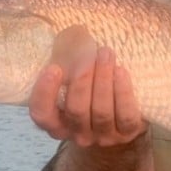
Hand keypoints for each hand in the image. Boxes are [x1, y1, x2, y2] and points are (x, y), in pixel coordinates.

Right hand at [29, 25, 147, 147]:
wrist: (123, 123)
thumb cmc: (92, 97)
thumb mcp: (74, 87)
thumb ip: (68, 70)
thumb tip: (74, 33)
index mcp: (58, 123)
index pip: (42, 115)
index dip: (45, 94)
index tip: (53, 68)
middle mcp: (78, 134)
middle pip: (77, 110)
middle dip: (82, 80)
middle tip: (88, 53)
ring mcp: (103, 137)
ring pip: (101, 111)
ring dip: (103, 79)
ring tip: (106, 53)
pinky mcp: (128, 134)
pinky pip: (125, 115)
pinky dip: (122, 92)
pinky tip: (121, 71)